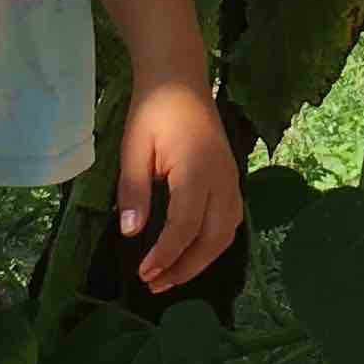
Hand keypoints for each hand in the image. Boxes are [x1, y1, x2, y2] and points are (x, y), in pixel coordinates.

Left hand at [114, 79, 242, 292]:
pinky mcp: (231, 179)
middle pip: (213, 238)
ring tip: (171, 275)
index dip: (166, 255)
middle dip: (186, 267)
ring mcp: (231, 179)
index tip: (144, 273)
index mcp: (196, 171)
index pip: (185, 227)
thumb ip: (134, 192)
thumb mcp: (133, 149)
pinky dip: (213, 243)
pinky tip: (191, 251)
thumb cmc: (153, 111)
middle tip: (155, 284)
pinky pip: (230, 221)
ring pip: (227, 233)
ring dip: (202, 260)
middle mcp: (222, 180)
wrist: (180, 79)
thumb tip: (132, 233)